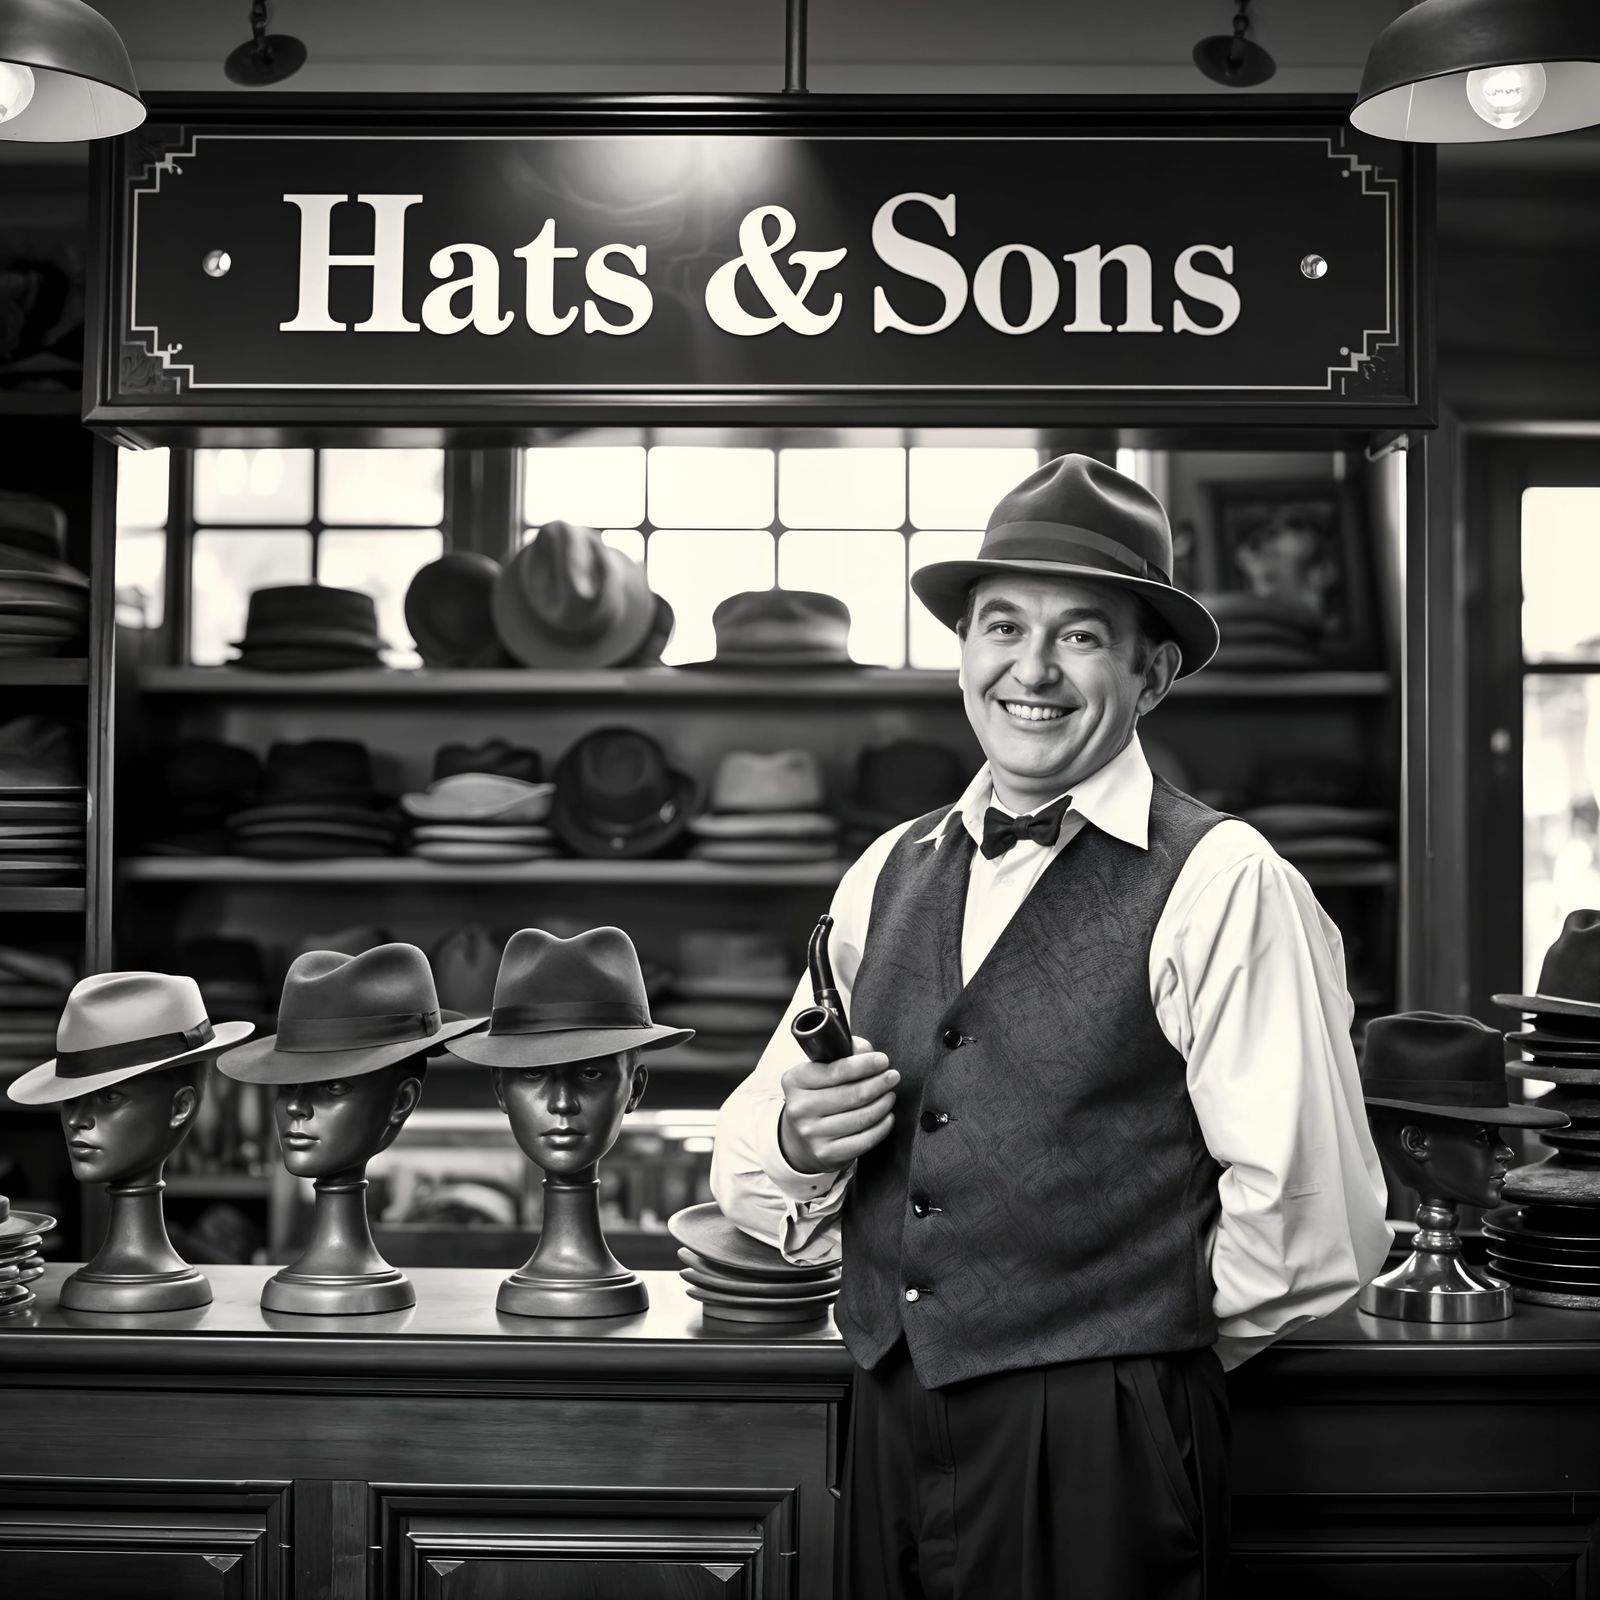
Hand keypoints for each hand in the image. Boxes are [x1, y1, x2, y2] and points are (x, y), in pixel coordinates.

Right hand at [778, 1035, 898, 1174]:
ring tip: (890, 1095)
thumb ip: (843, 1055)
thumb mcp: (819, 1072)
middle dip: (879, 1083)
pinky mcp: (827, 1153)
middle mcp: (800, 1108)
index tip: (883, 1060)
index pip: (835, 1071)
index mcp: (795, 1081)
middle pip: (852, 1094)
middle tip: (893, 1077)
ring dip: (883, 1104)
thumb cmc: (815, 1098)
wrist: (798, 1140)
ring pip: (861, 1117)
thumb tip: (867, 1052)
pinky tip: (888, 1117)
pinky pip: (864, 1140)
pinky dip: (882, 1127)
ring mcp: (812, 1134)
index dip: (864, 1064)